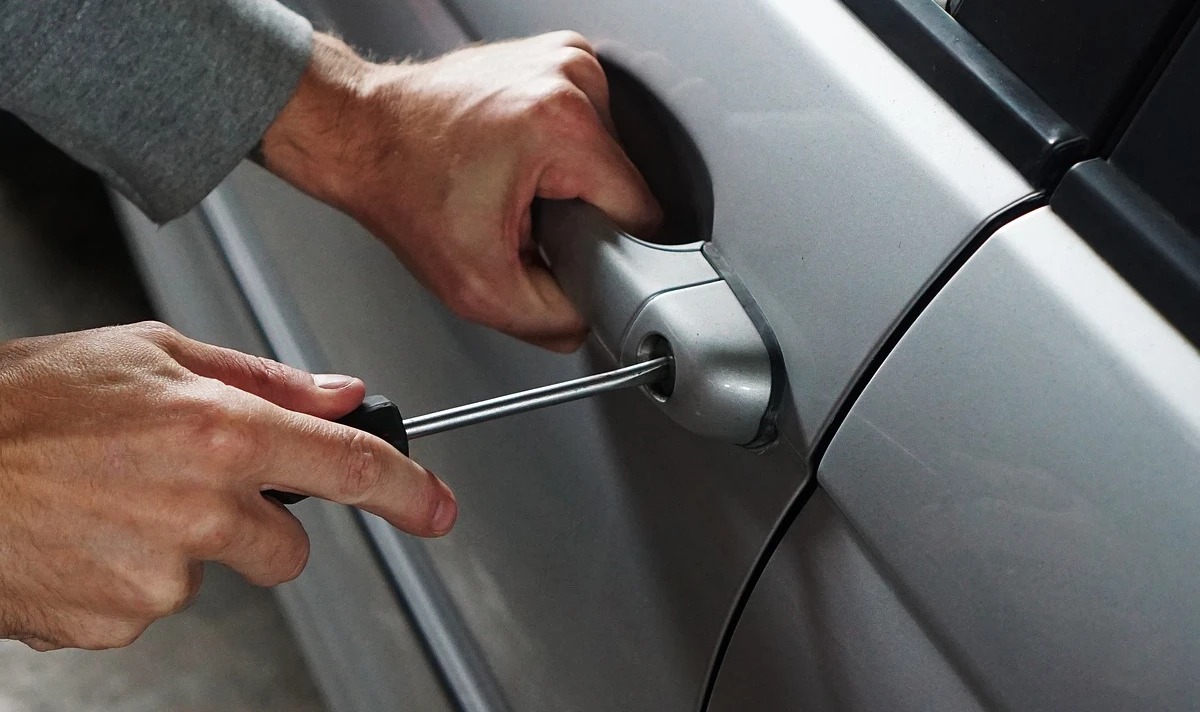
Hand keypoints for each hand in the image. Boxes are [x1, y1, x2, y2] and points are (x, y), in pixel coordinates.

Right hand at [0, 322, 454, 649]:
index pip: (352, 467)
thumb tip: (339, 395)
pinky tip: (85, 536)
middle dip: (258, 525)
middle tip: (185, 486)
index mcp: (222, 432)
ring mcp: (162, 576)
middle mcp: (203, 508)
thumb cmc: (26, 404)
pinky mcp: (121, 623)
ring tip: (110, 501)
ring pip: (214, 574)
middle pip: (290, 547)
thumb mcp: (151, 353)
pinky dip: (129, 578)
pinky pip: (154, 606)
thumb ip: (262, 378)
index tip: (438, 510)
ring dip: (181, 547)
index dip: (410, 491)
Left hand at [261, 32, 661, 352]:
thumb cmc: (404, 189)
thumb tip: (591, 320)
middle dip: (582, 213)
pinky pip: (588, 126)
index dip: (609, 249)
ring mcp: (565, 58)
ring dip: (571, 182)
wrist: (362, 134)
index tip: (563, 249)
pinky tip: (519, 158)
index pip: (641, 212)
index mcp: (564, 125)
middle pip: (623, 182)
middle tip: (524, 218)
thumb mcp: (479, 287)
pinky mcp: (556, 55)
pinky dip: (561, 151)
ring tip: (517, 185)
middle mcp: (571, 77)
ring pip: (609, 155)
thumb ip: (552, 320)